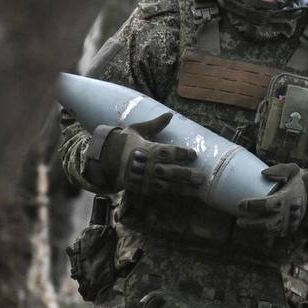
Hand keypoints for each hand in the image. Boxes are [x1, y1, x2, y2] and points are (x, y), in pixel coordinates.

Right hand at [85, 113, 205, 197]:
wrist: (106, 159)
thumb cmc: (125, 141)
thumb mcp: (138, 130)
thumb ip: (156, 124)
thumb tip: (170, 114)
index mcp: (147, 149)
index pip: (168, 152)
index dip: (181, 153)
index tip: (194, 154)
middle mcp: (147, 166)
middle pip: (170, 171)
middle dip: (186, 174)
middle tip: (202, 176)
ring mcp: (145, 178)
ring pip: (168, 184)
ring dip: (184, 187)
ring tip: (198, 188)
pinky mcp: (143, 187)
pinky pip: (161, 192)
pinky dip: (174, 193)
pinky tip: (186, 193)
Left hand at [237, 163, 307, 236]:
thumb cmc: (300, 181)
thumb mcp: (293, 170)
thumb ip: (279, 169)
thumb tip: (262, 173)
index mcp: (287, 198)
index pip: (267, 204)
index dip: (253, 205)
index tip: (240, 204)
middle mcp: (289, 212)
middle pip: (267, 223)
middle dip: (251, 224)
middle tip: (239, 220)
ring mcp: (291, 222)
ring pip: (271, 230)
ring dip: (256, 229)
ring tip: (243, 223)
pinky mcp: (291, 228)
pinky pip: (276, 232)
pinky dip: (265, 231)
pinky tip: (255, 227)